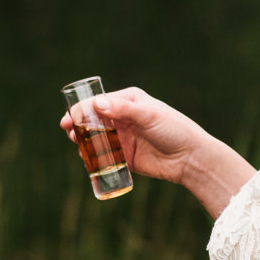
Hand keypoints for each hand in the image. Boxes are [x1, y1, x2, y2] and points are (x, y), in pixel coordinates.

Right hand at [57, 87, 203, 185]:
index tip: (69, 119)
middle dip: (78, 125)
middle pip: (93, 119)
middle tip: (69, 133)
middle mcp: (123, 117)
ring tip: (76, 145)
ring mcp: (123, 137)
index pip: (99, 102)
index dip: (81, 109)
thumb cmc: (174, 130)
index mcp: (129, 101)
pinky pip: (104, 155)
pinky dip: (93, 156)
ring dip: (84, 141)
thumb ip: (123, 110)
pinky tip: (86, 159)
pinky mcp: (125, 156)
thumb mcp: (149, 116)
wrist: (190, 158)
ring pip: (96, 137)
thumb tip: (97, 104)